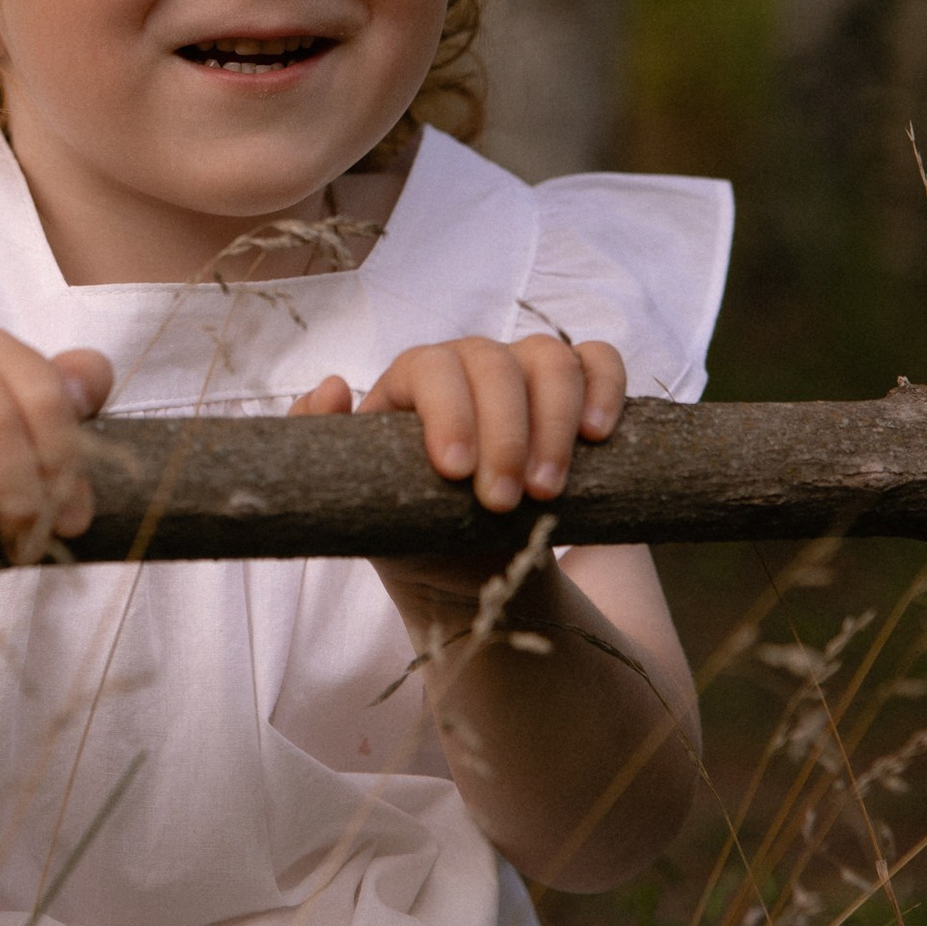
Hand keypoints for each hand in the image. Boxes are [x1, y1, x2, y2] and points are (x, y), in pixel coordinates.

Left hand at [291, 333, 626, 519]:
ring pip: (550, 357)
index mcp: (412, 384)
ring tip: (548, 491)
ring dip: (554, 422)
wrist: (469, 568)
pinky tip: (598, 437)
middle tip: (505, 503)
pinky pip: (598, 361)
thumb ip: (322, 444)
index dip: (448, 412)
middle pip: (493, 362)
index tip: (456, 474)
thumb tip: (332, 386)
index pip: (429, 367)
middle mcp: (469, 366)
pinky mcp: (575, 391)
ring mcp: (525, 372)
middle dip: (505, 432)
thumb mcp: (359, 500)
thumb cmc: (409, 527)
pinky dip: (604, 388)